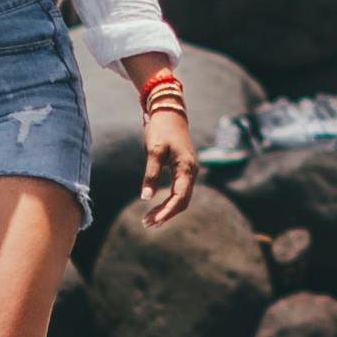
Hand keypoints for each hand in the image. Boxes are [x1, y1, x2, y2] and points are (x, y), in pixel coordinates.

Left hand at [140, 103, 198, 226]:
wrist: (170, 113)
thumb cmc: (161, 130)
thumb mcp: (153, 151)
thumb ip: (151, 175)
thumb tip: (146, 197)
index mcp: (186, 168)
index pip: (180, 197)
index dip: (167, 211)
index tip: (153, 221)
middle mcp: (191, 172)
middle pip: (182, 201)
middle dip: (165, 214)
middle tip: (147, 223)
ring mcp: (189, 172)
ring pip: (181, 198)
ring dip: (167, 210)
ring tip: (149, 220)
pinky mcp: (184, 170)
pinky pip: (179, 191)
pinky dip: (169, 202)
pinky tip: (157, 208)